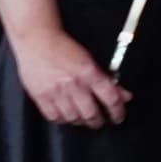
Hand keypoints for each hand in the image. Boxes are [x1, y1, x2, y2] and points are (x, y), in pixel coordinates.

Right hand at [14, 26, 128, 129]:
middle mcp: (73, 84)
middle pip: (91, 113)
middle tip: (100, 121)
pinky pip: (54, 117)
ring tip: (84, 119)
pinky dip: (63, 120)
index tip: (118, 116)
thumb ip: (106, 79)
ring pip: (73, 118)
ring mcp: (55, 92)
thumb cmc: (64, 47)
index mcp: (88, 72)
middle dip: (98, 121)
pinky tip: (66, 116)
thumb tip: (124, 94)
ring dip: (81, 121)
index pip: (110, 98)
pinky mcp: (40, 96)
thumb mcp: (89, 59)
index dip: (118, 111)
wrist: (36, 39)